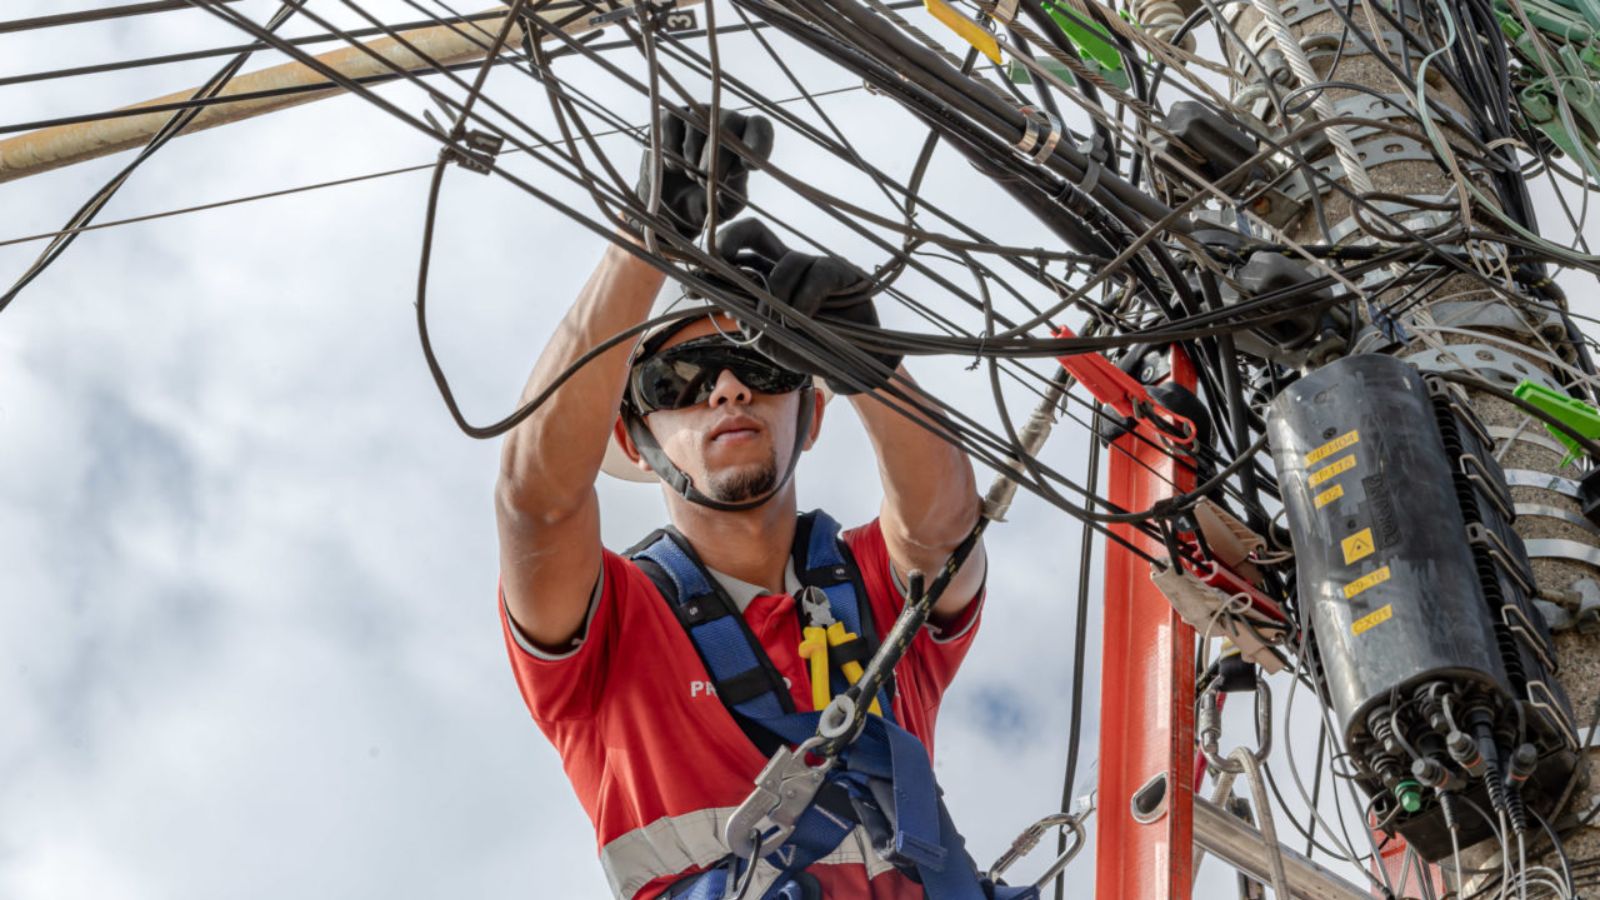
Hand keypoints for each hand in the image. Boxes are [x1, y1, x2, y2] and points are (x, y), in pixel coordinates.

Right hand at [632, 105, 772, 239]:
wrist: (668, 209)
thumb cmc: (704, 203)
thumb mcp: (724, 208)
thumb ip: (735, 195)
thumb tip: (733, 177)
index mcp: (745, 140)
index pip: (760, 126)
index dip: (758, 141)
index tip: (747, 167)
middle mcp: (723, 121)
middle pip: (728, 123)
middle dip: (718, 154)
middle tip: (705, 182)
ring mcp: (695, 116)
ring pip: (697, 122)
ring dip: (692, 155)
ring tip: (690, 176)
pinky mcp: (669, 118)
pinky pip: (671, 122)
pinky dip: (670, 148)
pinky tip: (672, 166)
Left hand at [710, 218, 900, 393]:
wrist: (854, 363)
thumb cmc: (810, 347)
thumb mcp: (771, 340)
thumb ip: (750, 322)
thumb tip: (730, 304)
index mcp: (766, 276)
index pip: (736, 251)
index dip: (711, 259)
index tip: (692, 284)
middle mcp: (787, 264)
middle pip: (754, 231)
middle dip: (729, 239)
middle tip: (718, 263)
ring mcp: (814, 265)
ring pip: (786, 263)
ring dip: (776, 296)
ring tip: (780, 323)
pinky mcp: (842, 271)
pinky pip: (817, 276)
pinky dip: (803, 300)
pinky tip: (801, 318)